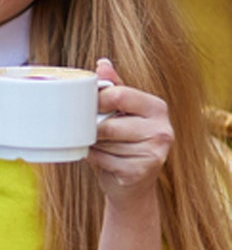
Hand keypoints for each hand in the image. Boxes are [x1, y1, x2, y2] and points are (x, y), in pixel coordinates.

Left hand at [89, 58, 173, 202]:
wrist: (131, 186)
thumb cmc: (123, 144)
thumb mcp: (120, 113)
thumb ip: (113, 88)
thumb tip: (102, 63)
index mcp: (156, 107)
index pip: (118, 95)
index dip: (95, 101)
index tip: (86, 108)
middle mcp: (162, 128)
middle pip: (108, 124)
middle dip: (93, 130)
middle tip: (92, 133)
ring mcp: (155, 151)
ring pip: (104, 144)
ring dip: (94, 147)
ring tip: (102, 148)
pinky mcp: (142, 171)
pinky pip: (104, 161)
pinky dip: (96, 161)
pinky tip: (104, 161)